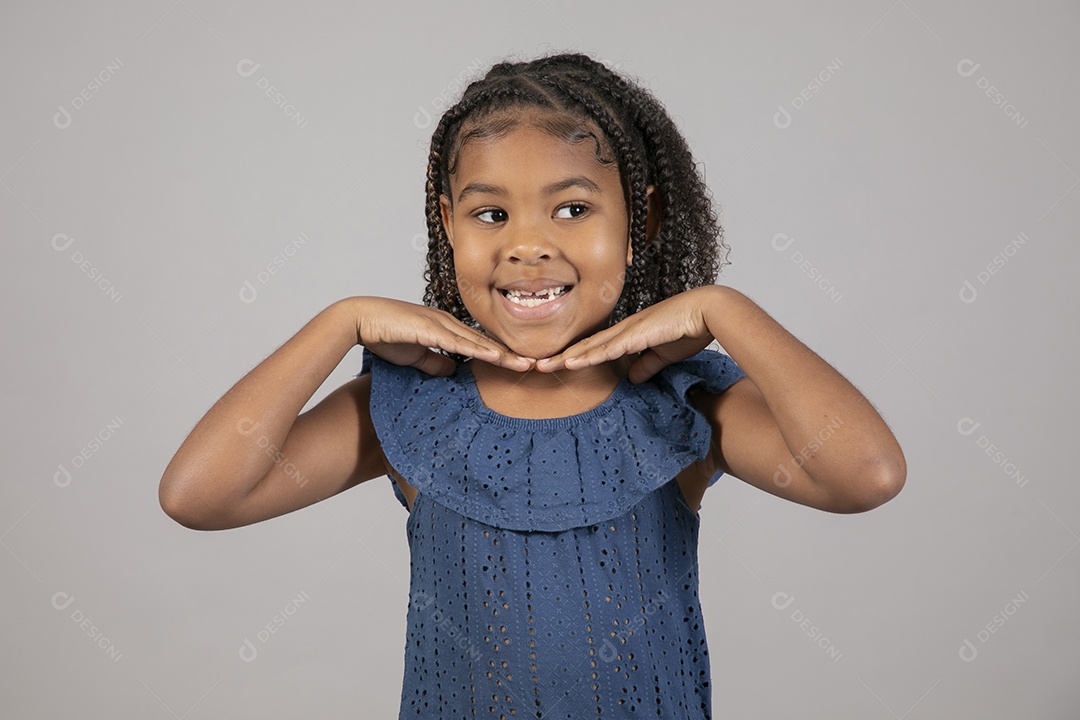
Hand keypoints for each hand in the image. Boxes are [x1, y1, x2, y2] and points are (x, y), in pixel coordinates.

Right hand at [352, 297, 532, 375]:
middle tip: (535, 364)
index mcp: (445, 328)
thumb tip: (453, 371)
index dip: (500, 355)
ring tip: (525, 364)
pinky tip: (496, 356)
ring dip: (502, 354)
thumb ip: (434, 362)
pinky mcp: (429, 328)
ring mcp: (439, 323)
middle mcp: (447, 322)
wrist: (359, 319)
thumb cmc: (383, 334)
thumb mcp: (415, 354)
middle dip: (511, 354)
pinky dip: (479, 349)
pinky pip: (459, 342)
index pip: (478, 344)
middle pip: (485, 341)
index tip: (519, 366)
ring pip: (478, 342)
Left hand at [534, 286, 719, 382]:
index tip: (558, 366)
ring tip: (544, 366)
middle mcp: (624, 329)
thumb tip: (632, 378)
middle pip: (586, 346)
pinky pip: (608, 349)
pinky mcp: (637, 334)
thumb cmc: (690, 328)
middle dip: (561, 357)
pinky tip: (571, 364)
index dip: (576, 356)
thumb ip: (647, 365)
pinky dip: (588, 357)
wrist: (708, 311)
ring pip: (591, 347)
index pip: (596, 347)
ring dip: (566, 358)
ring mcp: (628, 330)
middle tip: (537, 366)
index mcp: (630, 333)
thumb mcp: (664, 354)